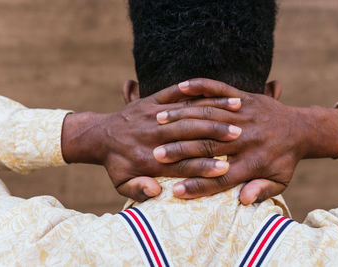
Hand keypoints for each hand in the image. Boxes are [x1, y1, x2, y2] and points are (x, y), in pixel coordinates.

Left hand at [61, 81, 242, 200]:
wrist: (98, 134)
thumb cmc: (116, 163)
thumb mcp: (120, 183)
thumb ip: (137, 191)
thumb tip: (156, 193)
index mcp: (148, 159)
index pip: (181, 165)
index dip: (203, 167)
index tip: (225, 168)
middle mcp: (153, 135)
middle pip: (189, 134)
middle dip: (214, 135)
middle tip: (238, 136)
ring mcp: (153, 114)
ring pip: (187, 112)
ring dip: (212, 113)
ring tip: (235, 114)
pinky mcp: (152, 100)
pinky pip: (176, 93)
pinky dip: (199, 92)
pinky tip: (211, 93)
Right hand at [154, 78, 337, 203]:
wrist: (302, 129)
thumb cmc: (285, 159)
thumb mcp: (280, 181)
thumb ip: (262, 190)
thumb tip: (243, 201)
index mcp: (252, 163)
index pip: (220, 179)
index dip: (198, 187)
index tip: (175, 192)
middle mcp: (245, 139)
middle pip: (208, 147)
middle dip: (180, 151)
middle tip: (156, 155)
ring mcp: (244, 115)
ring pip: (209, 117)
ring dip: (182, 119)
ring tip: (158, 122)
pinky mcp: (244, 98)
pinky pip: (220, 90)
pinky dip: (201, 87)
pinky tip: (182, 87)